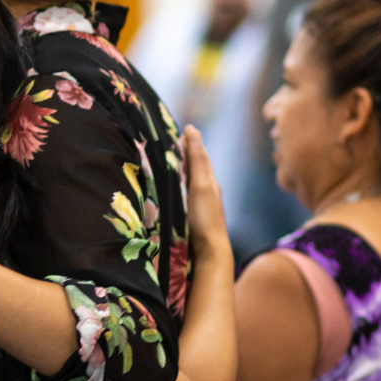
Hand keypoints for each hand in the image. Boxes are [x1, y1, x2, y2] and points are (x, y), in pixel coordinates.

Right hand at [183, 125, 230, 257]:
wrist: (210, 250)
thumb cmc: (205, 216)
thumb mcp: (201, 184)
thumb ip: (197, 159)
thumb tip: (192, 130)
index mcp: (209, 181)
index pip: (199, 155)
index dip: (190, 142)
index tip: (180, 129)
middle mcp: (207, 191)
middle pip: (196, 167)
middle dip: (186, 153)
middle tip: (173, 140)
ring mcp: (201, 205)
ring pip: (191, 180)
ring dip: (182, 169)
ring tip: (170, 160)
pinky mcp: (193, 216)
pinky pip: (186, 193)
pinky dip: (180, 184)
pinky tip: (174, 188)